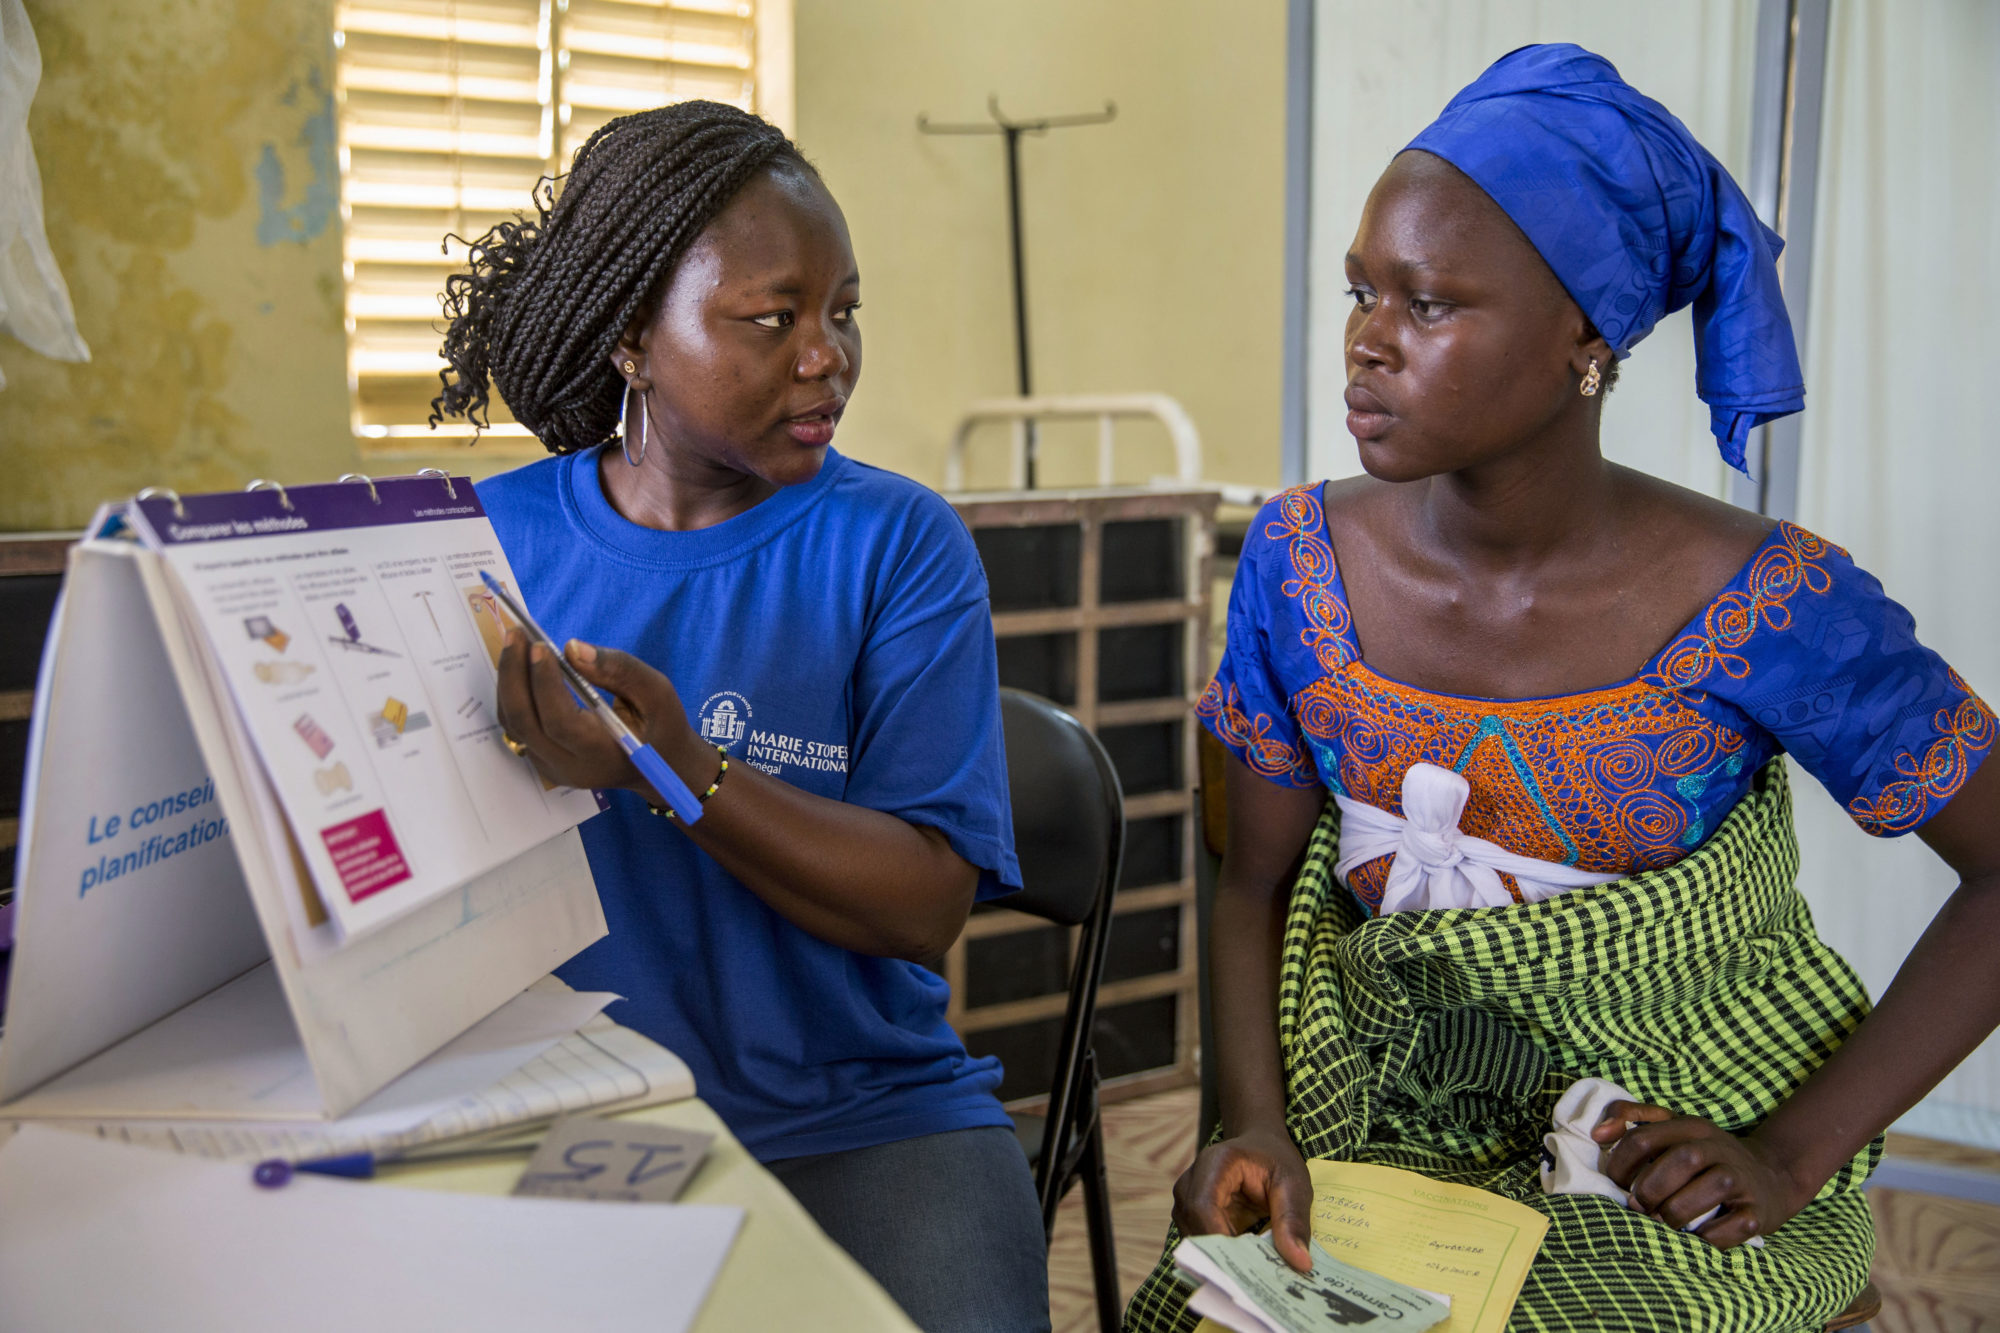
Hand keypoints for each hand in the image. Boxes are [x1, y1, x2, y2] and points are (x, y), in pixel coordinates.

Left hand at [493, 631, 697, 799]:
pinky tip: (521, 666)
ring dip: (508, 681)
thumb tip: (571, 647)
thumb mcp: (657, 692)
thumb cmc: (661, 726)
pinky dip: (514, 693)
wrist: (661, 767)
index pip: (559, 721)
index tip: (539, 645)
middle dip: (513, 674)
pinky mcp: (542, 762)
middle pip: (524, 723)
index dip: (544, 683)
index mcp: (601, 755)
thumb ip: (619, 669)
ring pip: (513, 724)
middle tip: (516, 633)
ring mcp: (552, 769)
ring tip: (515, 642)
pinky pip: (517, 727)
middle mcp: (570, 767)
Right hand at [1172, 1125, 1315, 1271]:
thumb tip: (1300, 1263)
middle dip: (1221, 1254)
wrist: (1259, 1146)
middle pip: (1194, 1225)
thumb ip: (1294, 1221)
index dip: (1218, 1237)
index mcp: (1216, 1163)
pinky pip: (1198, 1241)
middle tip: (1254, 1278)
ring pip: (1192, 1238)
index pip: (1203, 1205)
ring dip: (1220, 1257)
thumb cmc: (1276, 1160)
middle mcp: (1191, 1180)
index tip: (1245, 1265)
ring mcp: (1186, 1198)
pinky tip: (1243, 1263)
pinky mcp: (1189, 1215)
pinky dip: (1219, 1255)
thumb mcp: (1294, 1186)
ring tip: (1251, 1271)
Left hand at [1591, 1100, 1811, 1247]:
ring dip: (1675, 1212)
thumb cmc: (1706, 1155)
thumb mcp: (1674, 1128)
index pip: (1644, 1138)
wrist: (1771, 1175)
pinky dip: (1706, 1238)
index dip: (1620, 1164)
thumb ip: (1632, 1118)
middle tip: (1637, 1204)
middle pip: (1679, 1161)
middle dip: (1650, 1187)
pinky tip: (1694, 1236)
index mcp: (1692, 1127)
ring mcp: (1741, 1181)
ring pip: (1707, 1191)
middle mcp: (1718, 1149)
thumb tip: (1597, 1134)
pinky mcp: (1757, 1213)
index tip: (1614, 1182)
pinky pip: (1730, 1227)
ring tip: (1662, 1221)